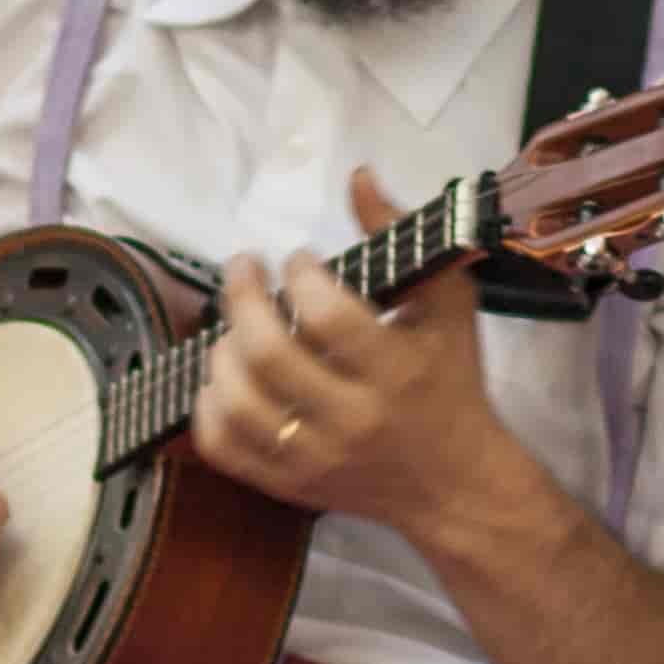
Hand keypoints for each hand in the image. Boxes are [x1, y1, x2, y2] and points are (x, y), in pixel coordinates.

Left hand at [190, 168, 501, 530]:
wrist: (455, 483)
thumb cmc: (452, 381)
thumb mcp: (450, 304)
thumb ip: (402, 238)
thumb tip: (356, 176)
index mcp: (398, 371)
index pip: (328, 316)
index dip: (299, 276)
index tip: (297, 258)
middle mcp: (353, 419)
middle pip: (269, 355)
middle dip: (241, 298)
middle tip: (242, 268)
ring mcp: (316, 459)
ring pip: (238, 402)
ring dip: (222, 349)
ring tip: (234, 325)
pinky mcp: (290, 486)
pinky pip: (223, 448)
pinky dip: (208, 406)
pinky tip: (223, 377)